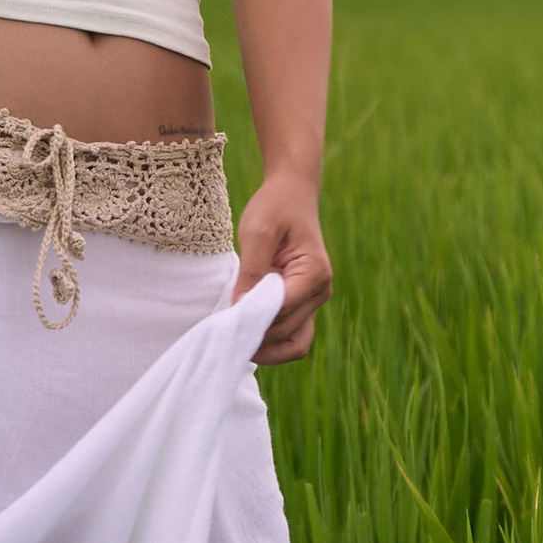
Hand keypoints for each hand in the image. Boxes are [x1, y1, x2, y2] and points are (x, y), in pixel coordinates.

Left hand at [231, 175, 330, 363]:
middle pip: (288, 332)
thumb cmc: (275, 207)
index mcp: (314, 273)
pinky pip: (291, 334)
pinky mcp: (303, 303)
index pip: (283, 309)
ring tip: (234, 342)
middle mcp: (320, 291)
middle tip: (222, 336)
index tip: (225, 321)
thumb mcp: (257, 233)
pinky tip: (245, 334)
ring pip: (295, 343)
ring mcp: (314, 300)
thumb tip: (239, 309)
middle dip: (257, 338)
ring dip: (267, 348)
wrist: (292, 194)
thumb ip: (251, 272)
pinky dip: (270, 341)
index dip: (254, 320)